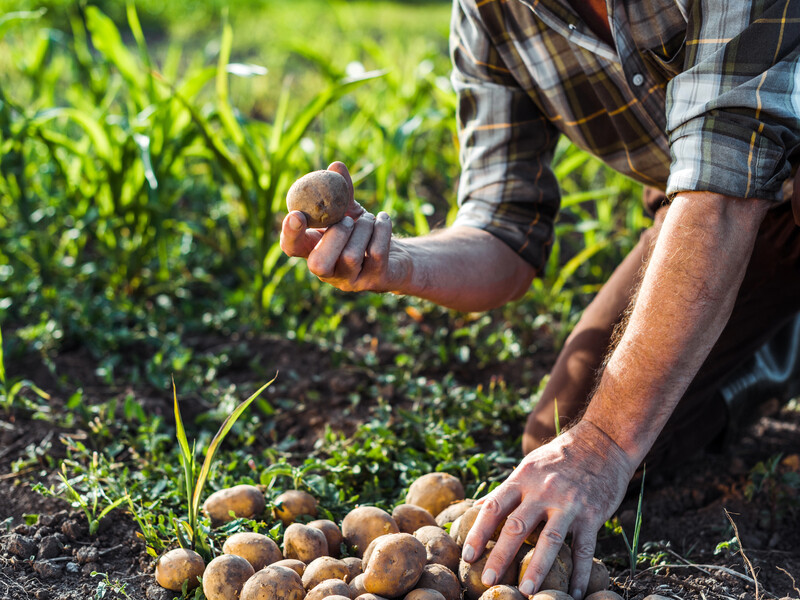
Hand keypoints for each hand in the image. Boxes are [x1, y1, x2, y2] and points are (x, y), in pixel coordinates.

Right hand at [280, 161, 410, 292]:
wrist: (396, 255)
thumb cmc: (364, 233)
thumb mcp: (351, 211)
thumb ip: (341, 192)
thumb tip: (336, 166)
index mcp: (314, 250)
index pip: (291, 247)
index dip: (290, 234)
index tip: (296, 214)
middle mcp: (328, 272)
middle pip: (318, 264)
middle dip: (334, 236)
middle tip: (347, 221)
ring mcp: (351, 280)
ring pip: (351, 256)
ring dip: (362, 228)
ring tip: (369, 218)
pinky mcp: (375, 281)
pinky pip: (376, 253)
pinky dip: (381, 230)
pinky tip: (383, 219)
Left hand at [461, 420, 636, 599]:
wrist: (601, 444)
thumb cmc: (558, 458)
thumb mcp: (528, 466)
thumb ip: (505, 490)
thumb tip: (476, 508)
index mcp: (522, 479)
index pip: (493, 507)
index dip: (478, 532)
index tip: (467, 555)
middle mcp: (543, 491)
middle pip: (517, 527)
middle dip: (500, 556)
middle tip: (487, 580)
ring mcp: (569, 504)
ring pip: (549, 540)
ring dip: (537, 569)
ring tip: (526, 591)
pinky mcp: (592, 515)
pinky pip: (584, 549)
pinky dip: (580, 574)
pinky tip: (575, 593)